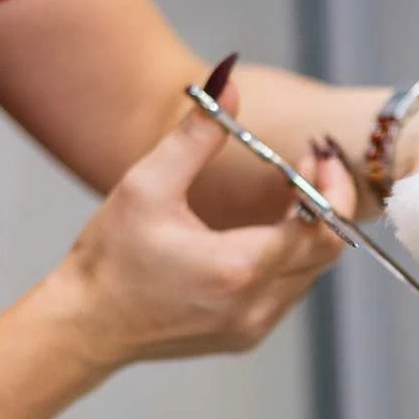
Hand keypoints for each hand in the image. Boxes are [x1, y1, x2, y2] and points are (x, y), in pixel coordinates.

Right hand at [52, 76, 355, 368]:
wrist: (86, 326)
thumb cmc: (110, 257)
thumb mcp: (146, 184)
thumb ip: (196, 134)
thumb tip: (229, 83)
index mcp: (237, 267)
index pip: (322, 228)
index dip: (332, 186)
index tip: (319, 153)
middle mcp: (256, 305)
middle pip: (326, 252)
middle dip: (327, 201)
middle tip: (311, 163)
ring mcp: (253, 326)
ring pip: (310, 272)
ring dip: (310, 230)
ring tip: (292, 190)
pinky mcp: (245, 336)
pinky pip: (289, 291)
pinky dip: (290, 257)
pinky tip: (266, 230)